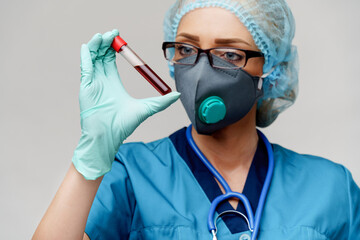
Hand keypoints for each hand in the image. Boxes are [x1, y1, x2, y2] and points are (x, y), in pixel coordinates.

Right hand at [72, 29, 179, 179]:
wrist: (109, 136)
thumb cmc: (123, 125)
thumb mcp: (147, 109)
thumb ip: (161, 102)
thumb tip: (177, 95)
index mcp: (113, 83)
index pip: (111, 60)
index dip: (114, 49)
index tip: (120, 39)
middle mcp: (101, 81)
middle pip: (101, 56)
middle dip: (106, 43)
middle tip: (113, 33)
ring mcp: (92, 83)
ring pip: (92, 59)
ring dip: (96, 46)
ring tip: (103, 36)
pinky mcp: (85, 87)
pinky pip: (85, 68)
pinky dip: (85, 57)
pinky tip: (88, 47)